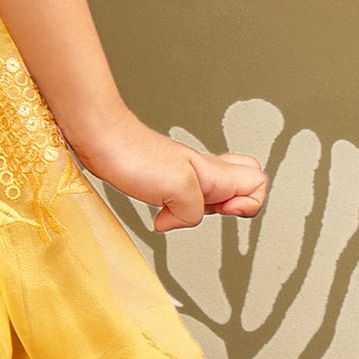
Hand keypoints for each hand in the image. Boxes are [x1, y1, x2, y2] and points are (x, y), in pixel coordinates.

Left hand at [67, 109, 267, 232]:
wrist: (100, 137)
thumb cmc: (134, 156)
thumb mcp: (177, 189)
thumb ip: (193, 212)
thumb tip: (177, 221)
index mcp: (213, 172)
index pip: (258, 184)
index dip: (249, 204)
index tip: (223, 210)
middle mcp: (203, 172)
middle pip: (245, 184)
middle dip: (235, 206)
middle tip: (210, 211)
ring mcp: (184, 174)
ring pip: (214, 193)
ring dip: (201, 211)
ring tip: (179, 212)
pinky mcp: (162, 179)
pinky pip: (184, 196)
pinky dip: (174, 210)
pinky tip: (158, 210)